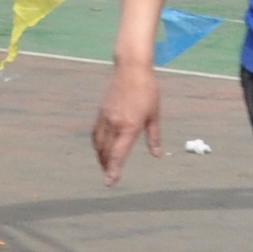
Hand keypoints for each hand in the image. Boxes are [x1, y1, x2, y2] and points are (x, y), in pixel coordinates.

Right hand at [89, 57, 163, 183]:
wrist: (131, 69)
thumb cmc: (148, 91)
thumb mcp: (154, 115)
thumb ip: (153, 137)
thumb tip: (157, 155)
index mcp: (129, 126)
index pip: (118, 154)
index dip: (114, 170)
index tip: (110, 182)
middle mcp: (114, 124)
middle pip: (106, 151)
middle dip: (106, 166)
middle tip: (109, 177)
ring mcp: (105, 117)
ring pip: (98, 143)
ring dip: (100, 156)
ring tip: (105, 165)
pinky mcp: (101, 112)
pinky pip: (95, 133)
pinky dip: (97, 144)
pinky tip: (101, 148)